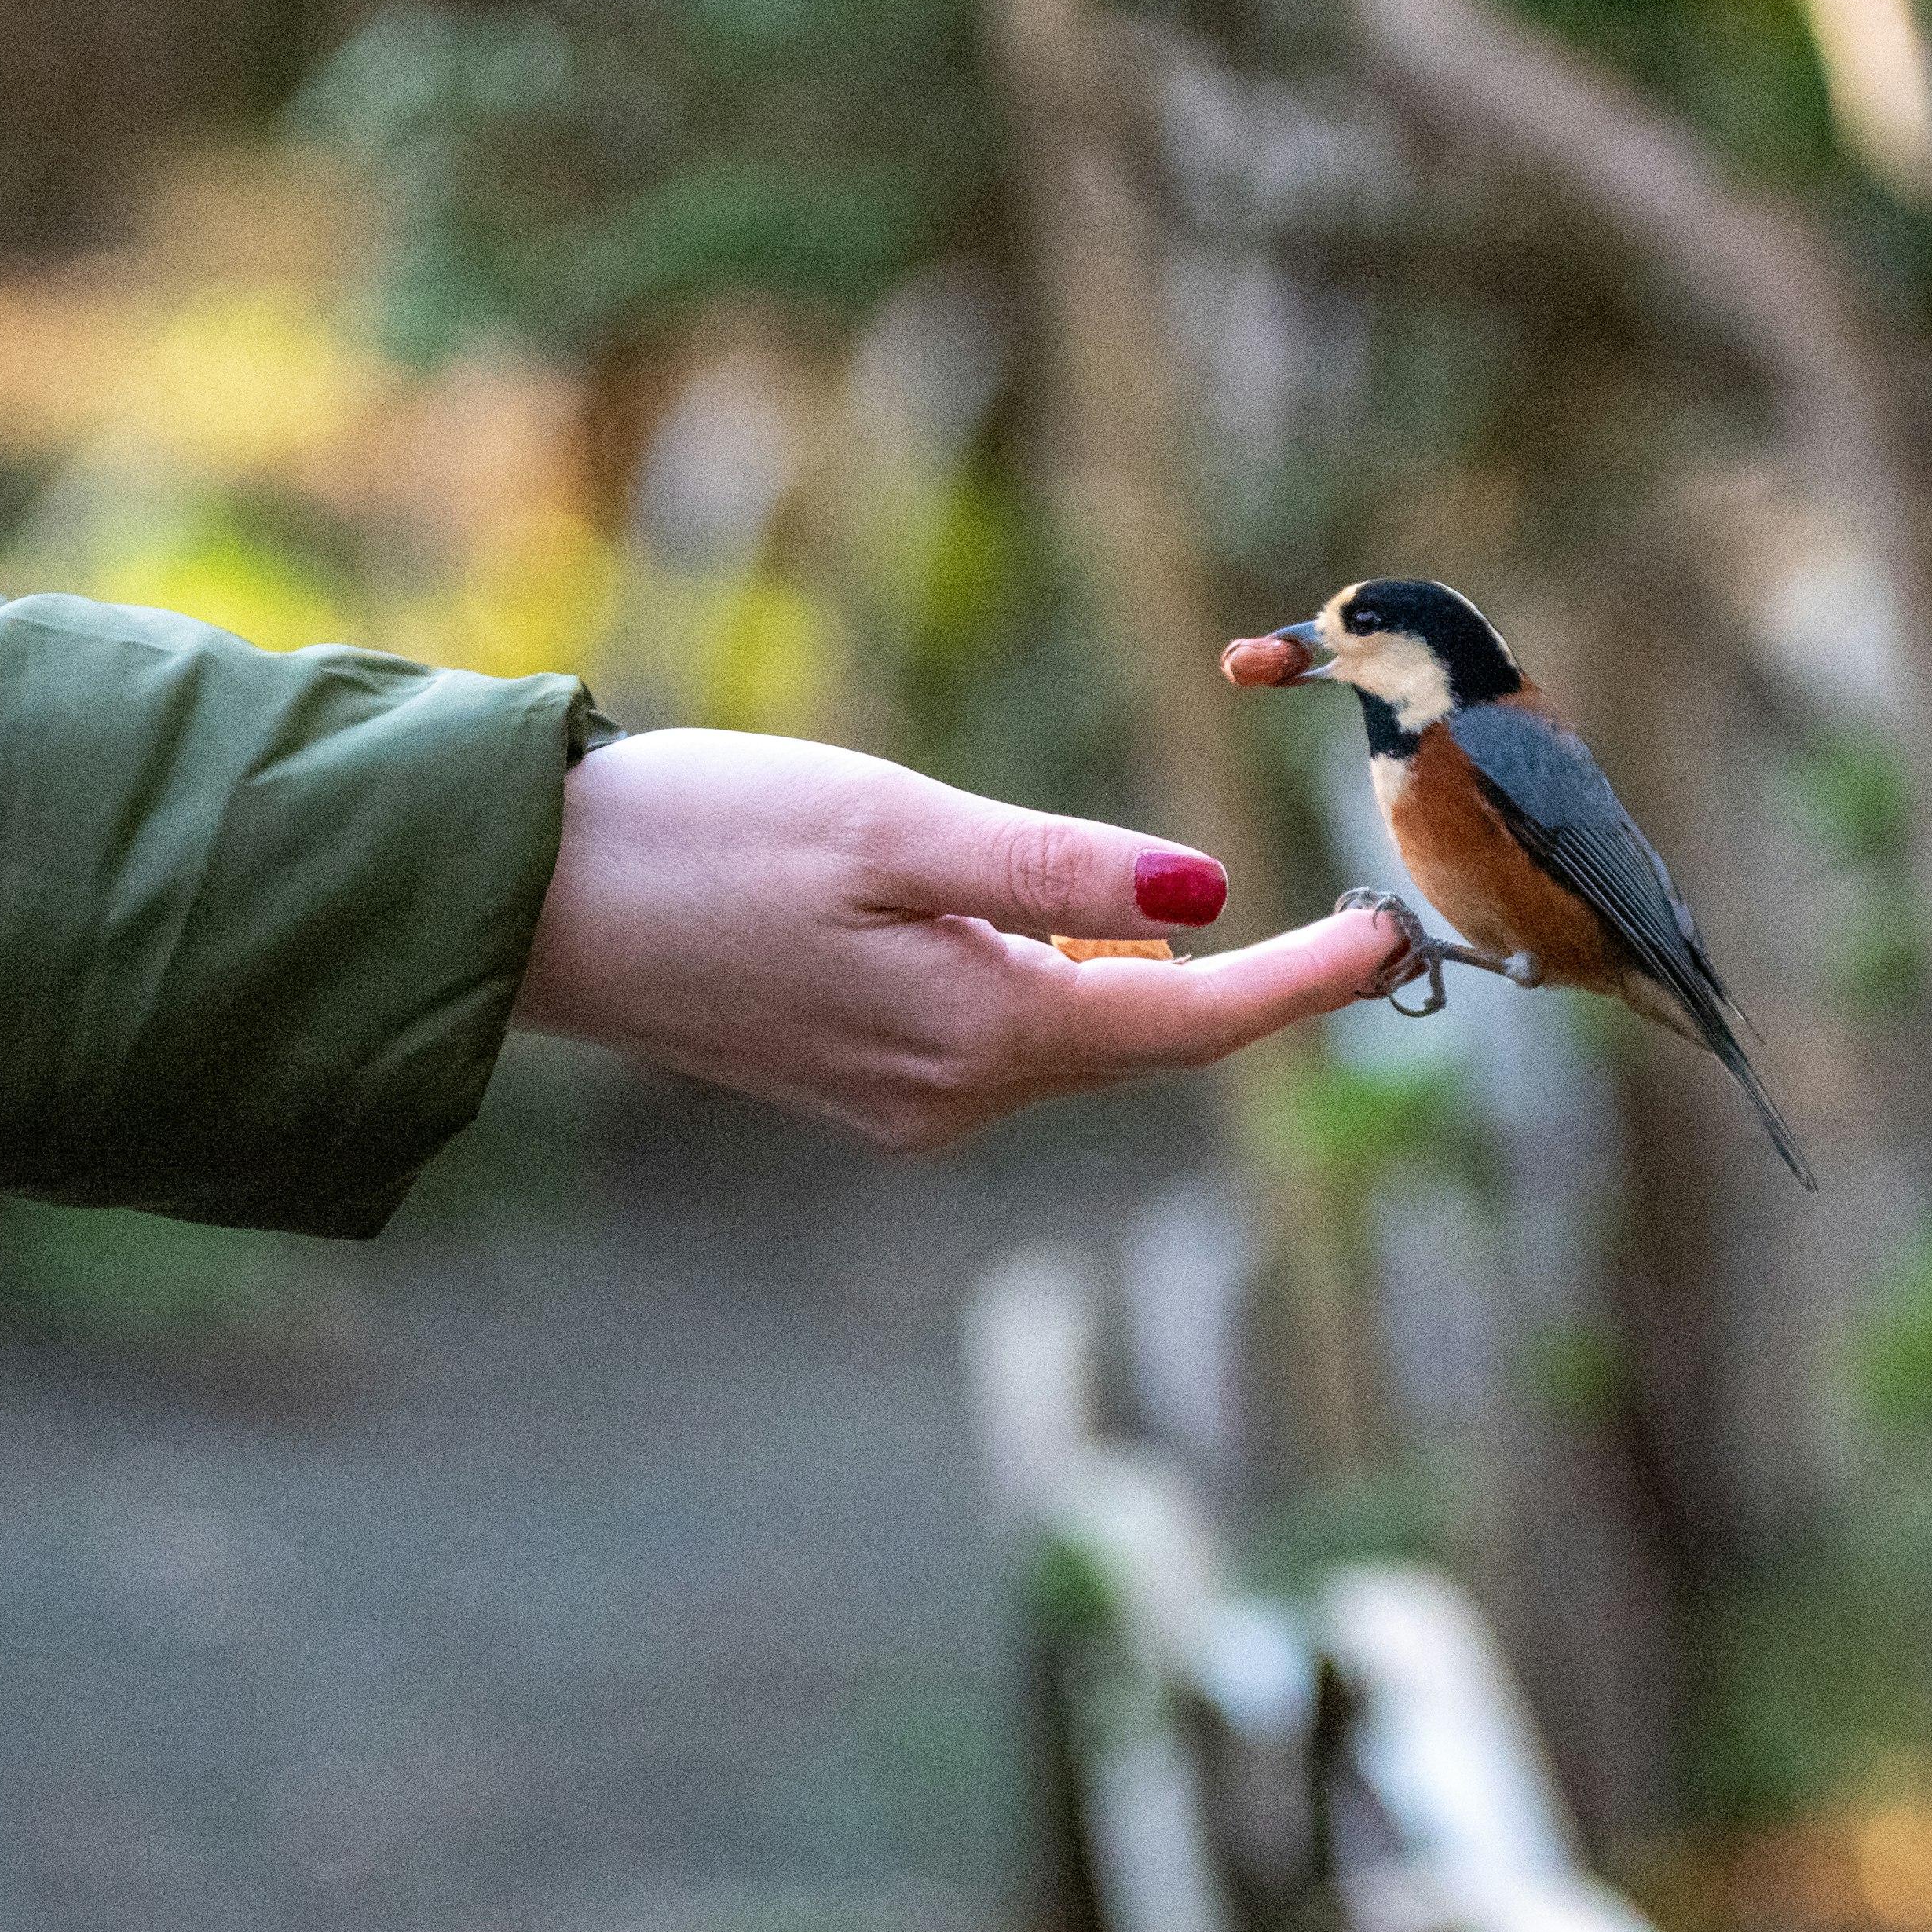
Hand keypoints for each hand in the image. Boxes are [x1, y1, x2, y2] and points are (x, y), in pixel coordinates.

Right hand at [513, 729, 1403, 1149]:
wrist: (540, 904)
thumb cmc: (707, 841)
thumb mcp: (896, 829)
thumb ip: (1054, 868)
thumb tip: (1204, 892)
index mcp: (980, 1036)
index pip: (1187, 1023)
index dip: (1299, 984)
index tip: (1391, 938)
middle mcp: (955, 1096)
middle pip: (1144, 1047)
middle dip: (1252, 994)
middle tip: (1358, 929)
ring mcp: (904, 1102)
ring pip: (1075, 1044)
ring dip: (1151, 991)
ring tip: (1239, 928)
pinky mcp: (859, 1080)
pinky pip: (1004, 1041)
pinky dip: (1062, 990)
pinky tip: (1058, 934)